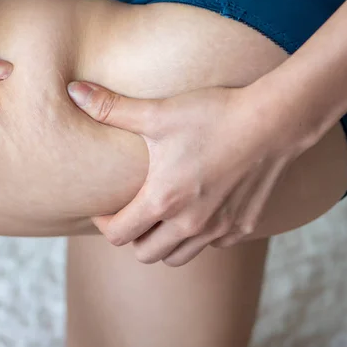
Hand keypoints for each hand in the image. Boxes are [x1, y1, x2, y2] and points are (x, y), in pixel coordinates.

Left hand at [67, 81, 301, 265]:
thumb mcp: (158, 113)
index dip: (103, 224)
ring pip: (178, 256)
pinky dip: (197, 237)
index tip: (104, 208)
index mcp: (163, 200)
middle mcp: (190, 223)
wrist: (273, 120)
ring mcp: (218, 229)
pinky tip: (196, 211)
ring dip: (162, 243)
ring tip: (160, 216)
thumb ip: (112, 108)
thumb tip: (73, 91)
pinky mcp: (242, 227)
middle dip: (131, 237)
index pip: (118, 235)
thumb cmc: (213, 116)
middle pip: (145, 254)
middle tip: (131, 212)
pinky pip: (210, 246)